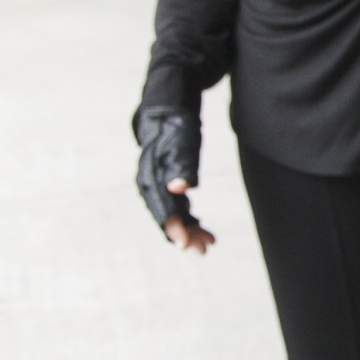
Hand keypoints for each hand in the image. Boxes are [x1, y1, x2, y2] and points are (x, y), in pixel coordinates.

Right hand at [133, 105, 212, 252]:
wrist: (166, 110)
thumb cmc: (175, 126)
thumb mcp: (182, 144)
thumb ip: (181, 167)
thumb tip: (179, 188)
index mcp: (151, 178)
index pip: (163, 210)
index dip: (174, 229)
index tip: (186, 246)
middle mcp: (152, 185)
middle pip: (168, 217)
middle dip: (185, 234)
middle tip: (204, 250)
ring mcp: (158, 184)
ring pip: (174, 213)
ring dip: (189, 228)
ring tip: (208, 242)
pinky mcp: (166, 181)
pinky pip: (177, 205)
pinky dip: (189, 217)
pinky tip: (201, 226)